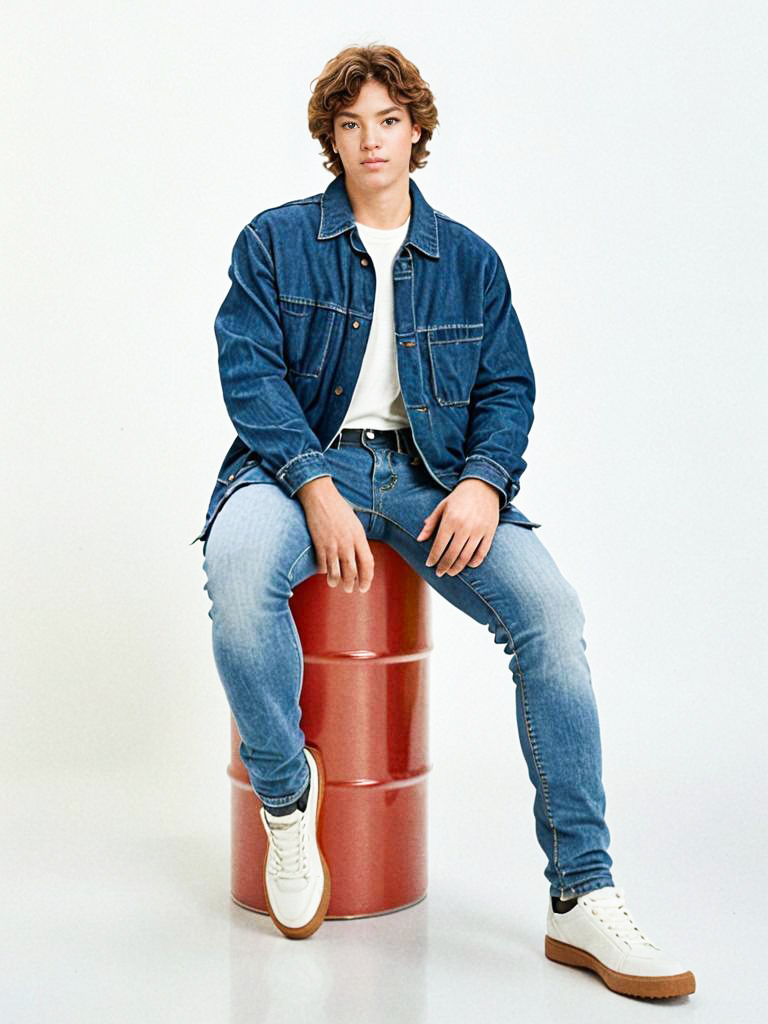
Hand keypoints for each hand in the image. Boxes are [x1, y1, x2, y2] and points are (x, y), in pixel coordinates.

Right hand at [296, 476, 374, 592]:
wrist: (321, 497)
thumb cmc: (339, 508)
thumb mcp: (355, 524)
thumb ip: (358, 541)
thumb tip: (360, 558)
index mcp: (359, 537)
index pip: (368, 563)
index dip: (367, 578)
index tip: (364, 586)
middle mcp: (347, 543)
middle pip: (352, 571)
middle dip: (351, 583)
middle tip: (349, 589)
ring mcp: (332, 544)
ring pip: (336, 571)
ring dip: (336, 581)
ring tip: (335, 584)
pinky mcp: (319, 544)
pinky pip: (322, 564)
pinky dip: (323, 571)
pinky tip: (324, 572)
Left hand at [416, 479, 499, 575]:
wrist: (483, 486)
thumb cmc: (459, 497)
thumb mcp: (442, 506)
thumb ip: (431, 523)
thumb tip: (419, 539)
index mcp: (450, 520)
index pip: (439, 545)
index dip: (433, 558)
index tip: (429, 564)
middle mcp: (464, 527)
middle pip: (452, 554)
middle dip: (444, 567)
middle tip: (439, 573)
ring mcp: (478, 530)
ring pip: (466, 556)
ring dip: (457, 568)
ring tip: (451, 572)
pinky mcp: (489, 532)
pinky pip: (482, 552)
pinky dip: (475, 562)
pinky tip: (468, 565)